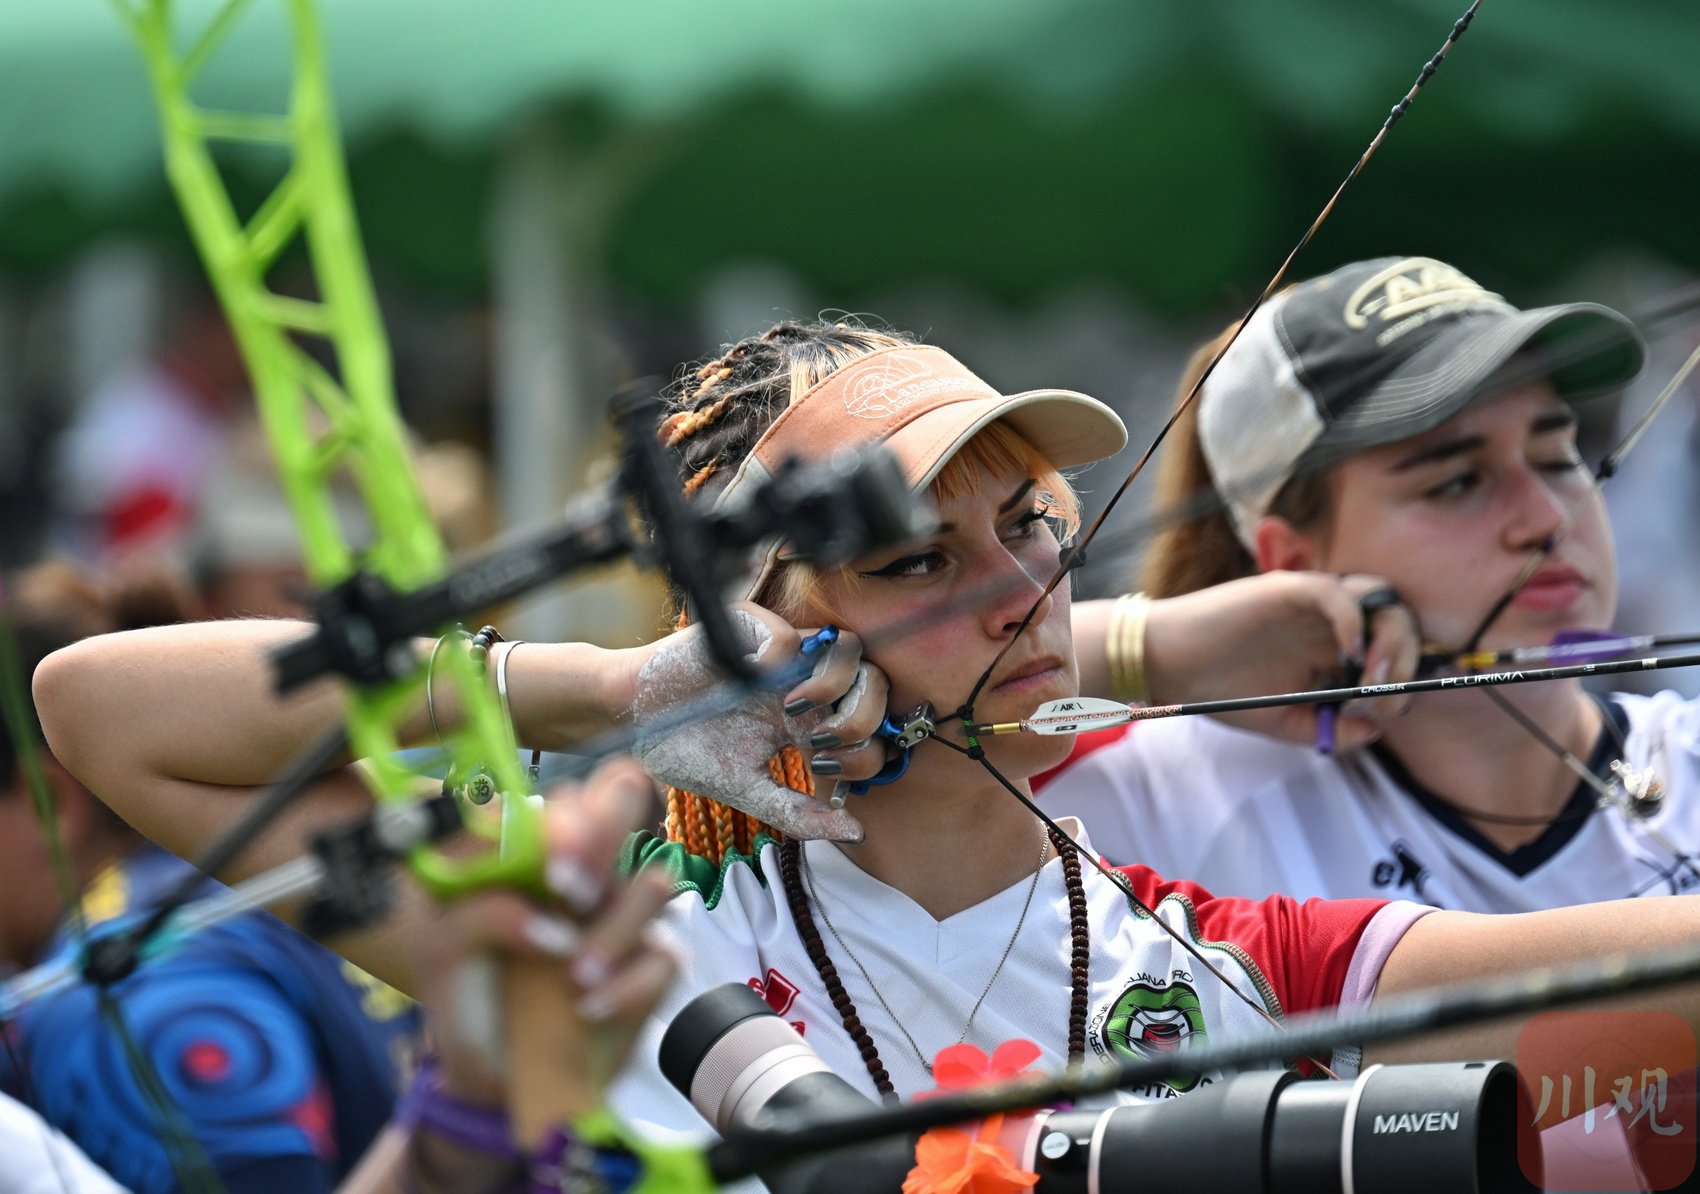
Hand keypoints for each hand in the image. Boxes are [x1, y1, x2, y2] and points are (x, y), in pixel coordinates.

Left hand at [411, 758, 677, 1106]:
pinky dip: (626, 988)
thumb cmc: (466, 995)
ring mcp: (623, 915)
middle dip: (604, 840)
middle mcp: (586, 872)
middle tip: (572, 892)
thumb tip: (551, 921)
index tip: (552, 867)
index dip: (571, 816)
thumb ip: (478, 910)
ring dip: (611, 932)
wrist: (493, 1076)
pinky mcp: (652, 967)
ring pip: (653, 885)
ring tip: (574, 979)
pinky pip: (665, 956)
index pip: (568, 796)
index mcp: (533, 854)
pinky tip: (587, 1011)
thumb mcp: (442, 949)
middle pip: (625, 799)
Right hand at [629, 604, 889, 840]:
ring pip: (849, 649)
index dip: (865, 752)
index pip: (873, 727)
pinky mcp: (753, 627)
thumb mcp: (747, 790)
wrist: (632, 720)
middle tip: (818, 742)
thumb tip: (857, 831)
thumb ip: (798, 811)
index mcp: (812, 721)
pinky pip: (791, 638)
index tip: (823, 771)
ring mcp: (785, 653)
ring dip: (831, 686)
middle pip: (875, 683)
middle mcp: (807, 683)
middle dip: (860, 719)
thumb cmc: (687, 750)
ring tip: (791, 712)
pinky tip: (751, 685)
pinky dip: (779, 663)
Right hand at [1143, 572, 1419, 749]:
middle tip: (1384, 695)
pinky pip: (1336, 592)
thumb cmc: (1218, 690)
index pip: (1389, 650)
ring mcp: (1309, 603)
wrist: (1166, 668)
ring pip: (1377, 598)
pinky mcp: (1286, 589)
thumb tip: (1374, 730)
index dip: (1401, 679)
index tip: (1383, 713)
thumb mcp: (1283, 720)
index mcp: (1329, 649)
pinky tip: (1347, 655)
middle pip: (1394, 621)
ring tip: (1373, 675)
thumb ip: (1328, 728)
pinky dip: (1353, 621)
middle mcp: (1327, 621)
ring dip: (1390, 637)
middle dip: (1406, 659)